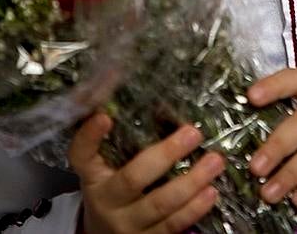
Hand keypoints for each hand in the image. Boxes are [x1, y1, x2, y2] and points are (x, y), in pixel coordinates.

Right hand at [68, 113, 223, 233]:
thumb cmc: (110, 187)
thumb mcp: (104, 163)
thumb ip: (113, 133)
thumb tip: (117, 77)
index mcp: (92, 176)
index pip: (81, 154)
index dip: (90, 136)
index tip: (105, 116)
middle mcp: (106, 201)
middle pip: (132, 179)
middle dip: (165, 155)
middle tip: (193, 132)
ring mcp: (127, 224)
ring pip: (159, 206)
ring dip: (190, 183)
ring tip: (214, 161)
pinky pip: (172, 226)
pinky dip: (194, 209)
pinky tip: (211, 192)